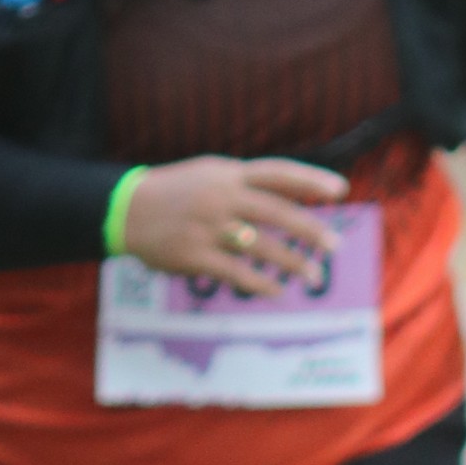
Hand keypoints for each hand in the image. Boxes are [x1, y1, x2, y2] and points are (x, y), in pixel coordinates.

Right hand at [123, 157, 343, 297]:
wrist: (125, 209)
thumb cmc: (175, 192)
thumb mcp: (209, 175)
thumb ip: (245, 184)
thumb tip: (289, 195)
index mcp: (227, 175)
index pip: (277, 172)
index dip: (310, 180)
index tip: (340, 190)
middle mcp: (221, 197)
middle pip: (276, 211)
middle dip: (309, 229)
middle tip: (335, 245)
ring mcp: (208, 227)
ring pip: (260, 246)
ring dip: (292, 262)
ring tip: (314, 276)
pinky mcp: (195, 255)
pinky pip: (236, 273)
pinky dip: (260, 284)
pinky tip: (276, 291)